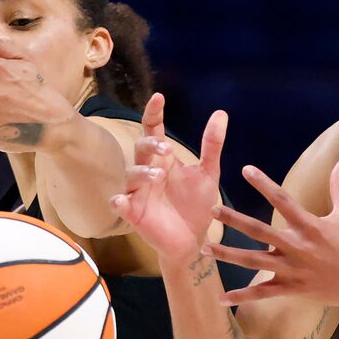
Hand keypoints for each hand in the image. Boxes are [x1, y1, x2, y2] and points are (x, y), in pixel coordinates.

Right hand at [112, 93, 227, 261]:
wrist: (194, 240)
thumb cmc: (196, 204)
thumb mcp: (208, 173)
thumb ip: (212, 145)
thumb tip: (220, 113)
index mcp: (164, 159)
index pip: (154, 130)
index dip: (154, 113)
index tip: (159, 98)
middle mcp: (148, 172)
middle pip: (141, 149)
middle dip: (150, 145)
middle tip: (166, 149)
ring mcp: (138, 192)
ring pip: (131, 175)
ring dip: (142, 173)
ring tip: (158, 176)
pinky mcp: (133, 213)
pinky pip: (119, 204)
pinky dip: (118, 201)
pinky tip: (121, 201)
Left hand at [203, 159, 338, 309]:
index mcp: (309, 226)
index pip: (282, 199)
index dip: (263, 183)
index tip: (245, 169)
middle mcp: (296, 246)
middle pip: (258, 231)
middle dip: (233, 220)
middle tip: (211, 210)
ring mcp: (292, 270)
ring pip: (253, 261)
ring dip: (227, 255)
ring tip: (205, 248)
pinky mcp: (292, 289)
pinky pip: (262, 293)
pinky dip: (242, 296)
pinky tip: (222, 298)